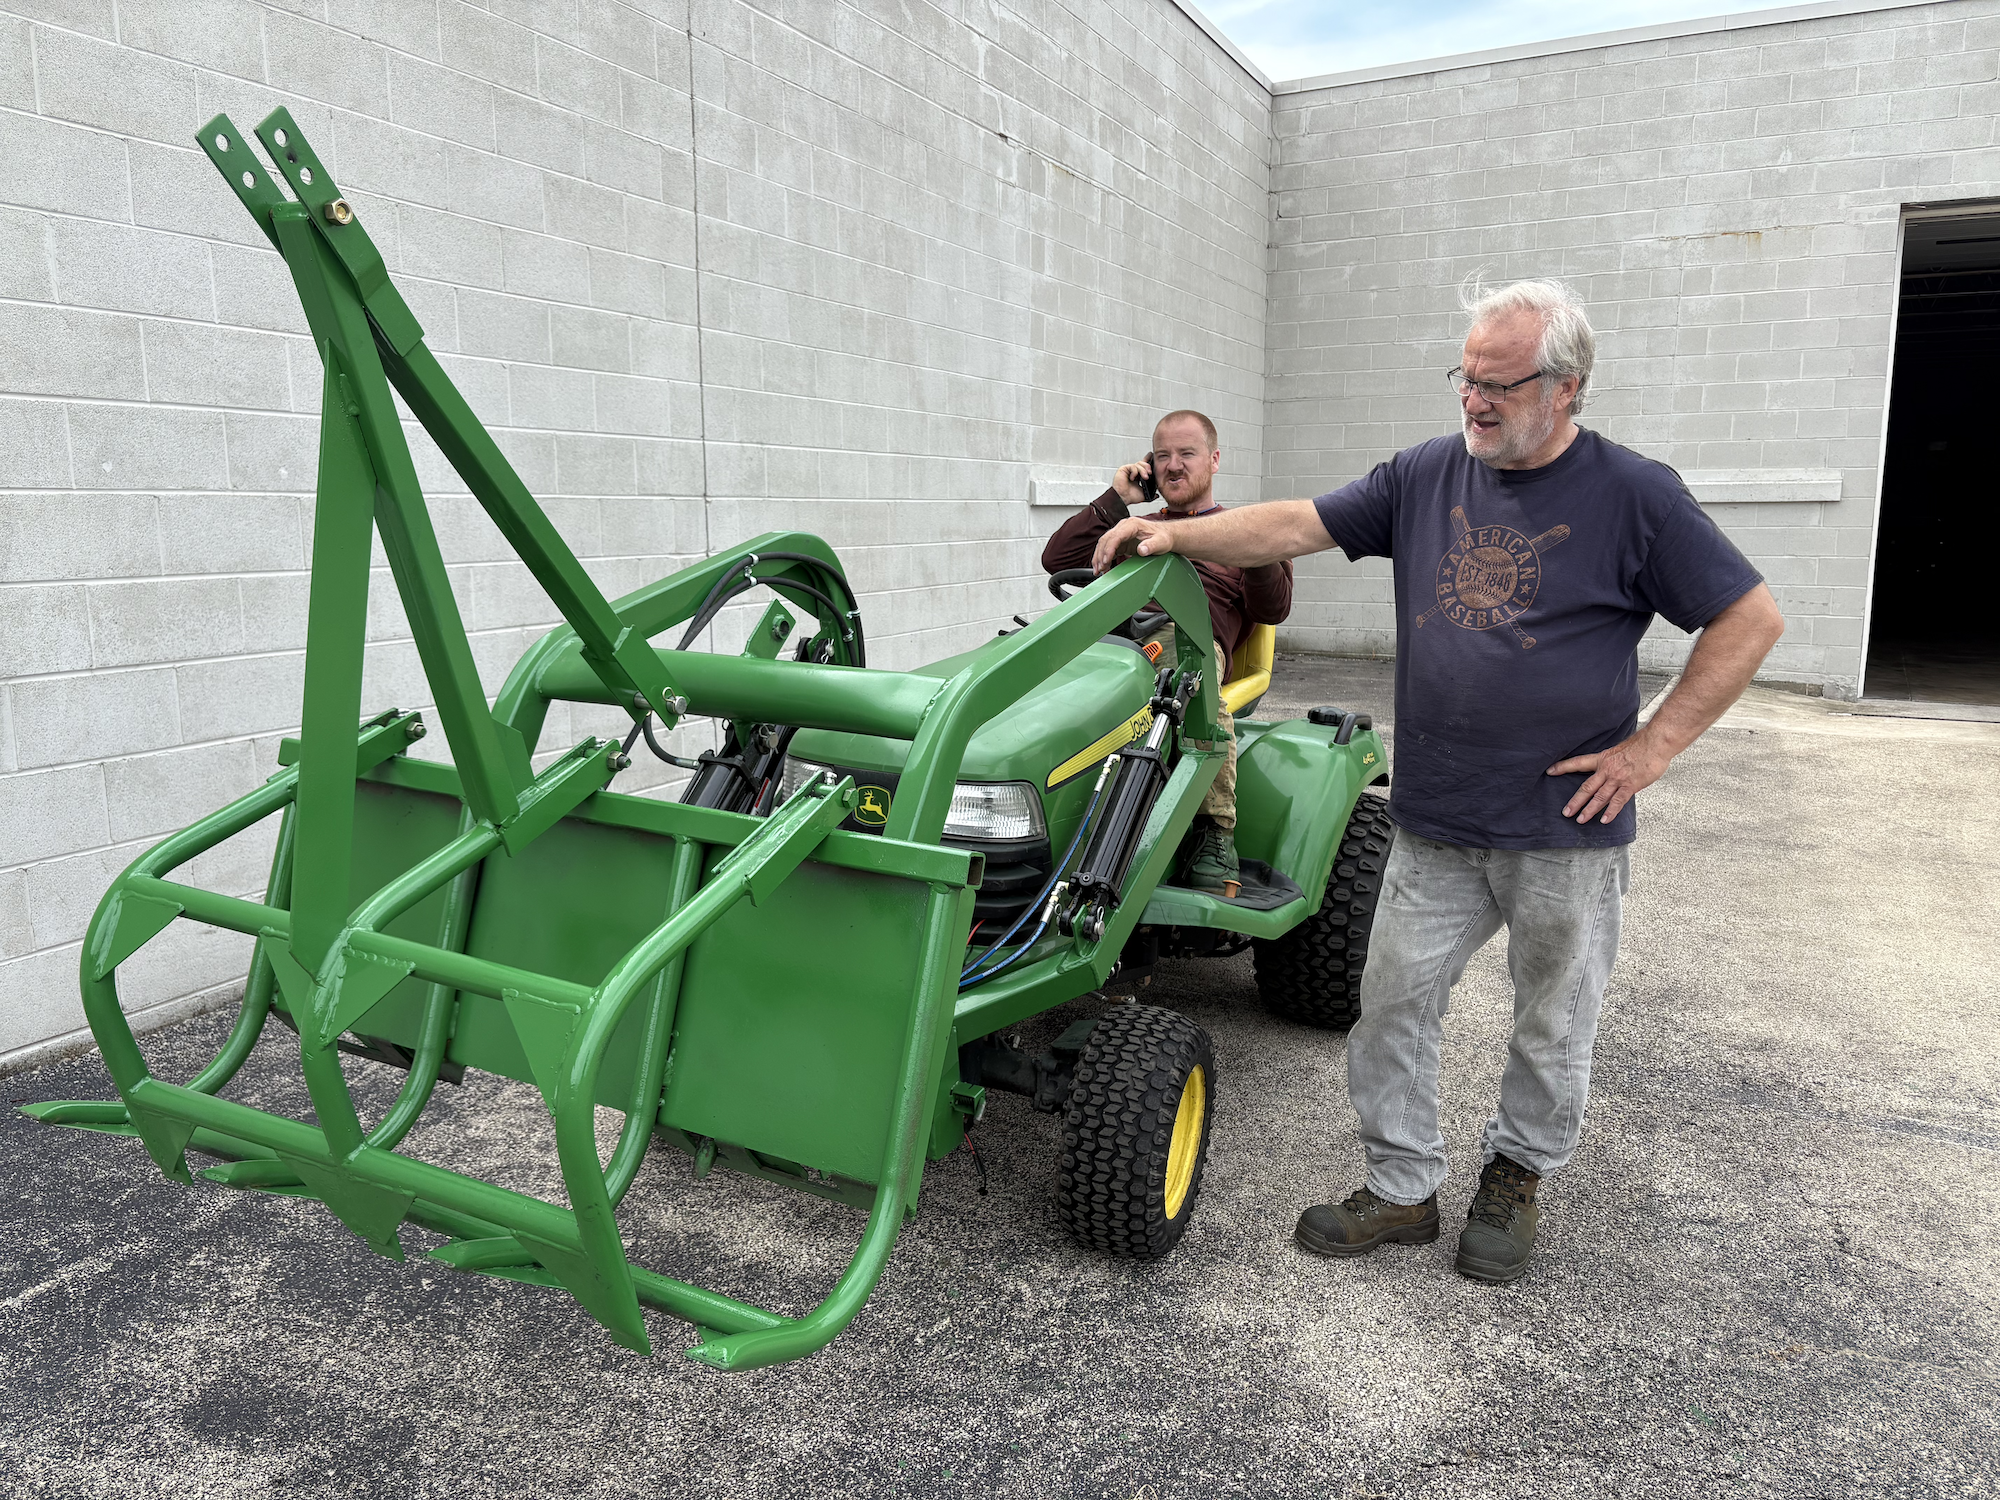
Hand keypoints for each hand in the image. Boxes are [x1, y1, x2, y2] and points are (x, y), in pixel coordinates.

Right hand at [1092, 516, 1175, 573]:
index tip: (1106, 560)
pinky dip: (1103, 558)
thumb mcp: (1161, 542)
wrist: (1165, 535)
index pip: (1115, 536)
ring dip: (1099, 557)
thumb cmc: (1163, 537)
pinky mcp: (1120, 541)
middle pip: (1106, 540)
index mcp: (1132, 525)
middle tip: (1100, 568)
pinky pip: (1108, 549)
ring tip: (1099, 570)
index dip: (1109, 548)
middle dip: (1101, 555)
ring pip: (1104, 544)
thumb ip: (1151, 546)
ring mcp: (1121, 534)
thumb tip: (1142, 550)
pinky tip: (1103, 567)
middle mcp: (1124, 527)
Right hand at [1112, 458, 1152, 506]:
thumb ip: (1151, 493)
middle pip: (1142, 463)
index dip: (1148, 460)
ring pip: (1138, 464)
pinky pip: (1133, 466)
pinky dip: (1135, 472)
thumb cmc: (1130, 496)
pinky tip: (1133, 478)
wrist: (1123, 498)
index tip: (1152, 456)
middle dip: (1148, 467)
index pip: (1144, 466)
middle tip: (1150, 473)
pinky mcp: (1124, 469)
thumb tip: (1157, 495)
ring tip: (1145, 477)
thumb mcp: (1145, 495)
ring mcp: (1129, 470)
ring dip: (1143, 470)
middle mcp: (1134, 472)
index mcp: (1138, 477)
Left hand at [1546, 729, 1673, 823]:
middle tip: (1566, 812)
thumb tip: (1611, 768)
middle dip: (1575, 801)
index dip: (1563, 767)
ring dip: (1589, 810)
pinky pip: (1618, 801)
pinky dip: (1611, 812)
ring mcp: (1618, 779)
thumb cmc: (1642, 744)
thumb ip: (1613, 761)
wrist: (1657, 742)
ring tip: (1580, 820)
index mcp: (1603, 759)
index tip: (1550, 771)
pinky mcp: (1630, 785)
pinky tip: (1604, 820)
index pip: (1578, 763)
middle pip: (1587, 787)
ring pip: (1599, 797)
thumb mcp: (1620, 749)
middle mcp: (1607, 770)